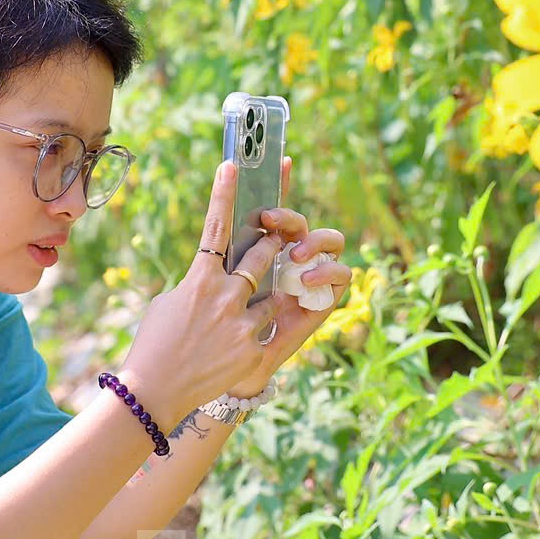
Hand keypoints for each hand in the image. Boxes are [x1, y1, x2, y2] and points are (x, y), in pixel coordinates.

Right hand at [118, 159, 287, 427]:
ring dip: (262, 299)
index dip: (225, 193)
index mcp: (199, 279)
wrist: (154, 392)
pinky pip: (265, 328)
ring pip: (270, 294)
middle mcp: (224, 295)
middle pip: (261, 256)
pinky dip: (255, 332)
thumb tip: (213, 274)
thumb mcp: (168, 302)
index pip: (216, 226)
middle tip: (277, 238)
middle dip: (273, 245)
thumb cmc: (154, 343)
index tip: (233, 165)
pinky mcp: (253, 348)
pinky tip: (233, 348)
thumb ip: (196, 283)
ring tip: (240, 316)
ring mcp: (241, 322)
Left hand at [227, 155, 349, 398]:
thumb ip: (208, 271)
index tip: (273, 160)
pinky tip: (307, 275)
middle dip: (287, 215)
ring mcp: (306, 278)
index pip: (268, 211)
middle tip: (269, 219)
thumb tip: (210, 246)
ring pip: (323, 241)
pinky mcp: (322, 301)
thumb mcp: (199, 297)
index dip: (275, 183)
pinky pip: (340, 275)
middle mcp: (284, 260)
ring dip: (312, 239)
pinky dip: (327, 270)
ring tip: (293, 254)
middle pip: (295, 222)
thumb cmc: (205, 339)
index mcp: (254, 253)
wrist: (222, 378)